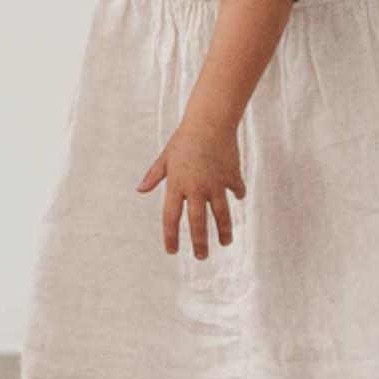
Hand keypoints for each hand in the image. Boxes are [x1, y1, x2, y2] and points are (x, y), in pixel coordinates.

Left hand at [137, 117, 244, 258]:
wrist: (210, 121)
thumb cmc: (184, 138)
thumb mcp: (165, 157)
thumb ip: (154, 176)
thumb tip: (140, 190)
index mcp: (177, 185)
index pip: (171, 218)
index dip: (170, 237)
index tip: (172, 251)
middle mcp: (196, 188)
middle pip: (198, 223)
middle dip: (199, 243)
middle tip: (201, 257)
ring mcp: (216, 184)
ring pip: (221, 214)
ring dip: (223, 231)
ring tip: (225, 243)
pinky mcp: (231, 176)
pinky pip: (236, 190)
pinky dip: (237, 194)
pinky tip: (238, 198)